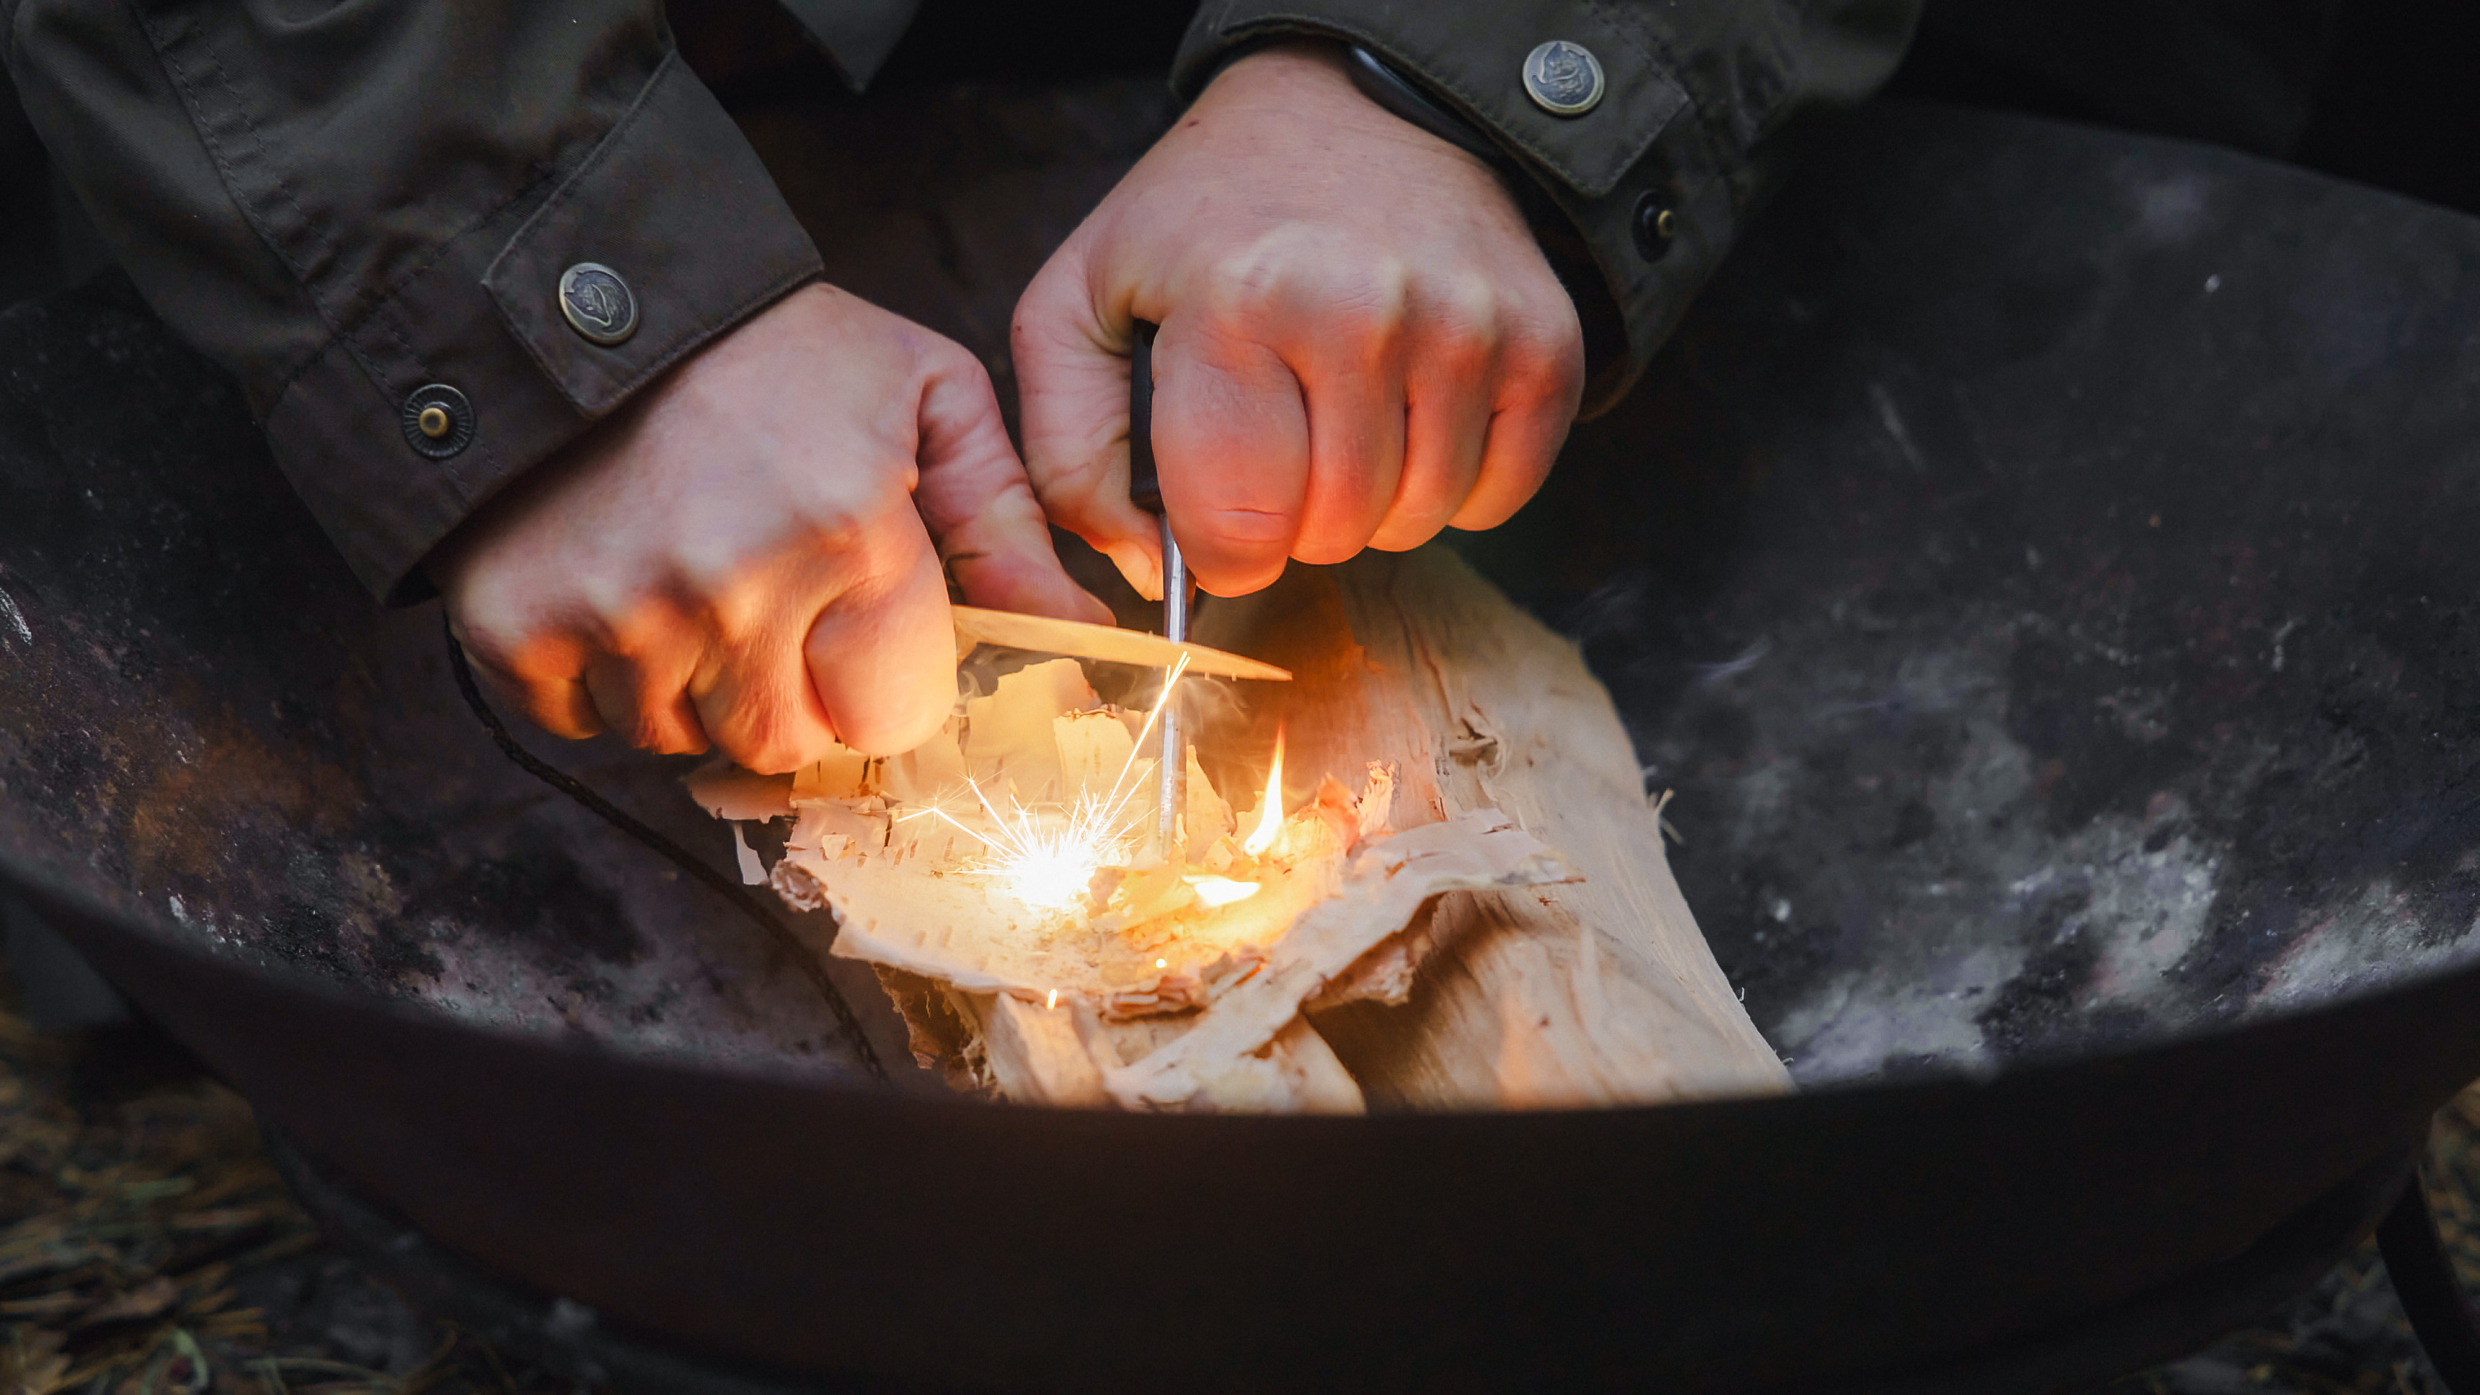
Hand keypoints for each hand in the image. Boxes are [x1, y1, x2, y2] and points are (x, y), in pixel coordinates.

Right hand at [434, 283, 1108, 770]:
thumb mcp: (922, 395)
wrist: (572, 291)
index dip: (879, 686)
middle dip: (787, 699)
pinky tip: (614, 590)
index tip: (860, 638)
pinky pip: (581, 722)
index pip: (892, 715)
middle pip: (785, 746)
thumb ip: (1005, 521)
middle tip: (770, 611)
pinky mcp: (519, 625)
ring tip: (689, 584)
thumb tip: (1081, 628)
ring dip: (691, 692)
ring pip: (679, 740)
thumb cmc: (770, 346)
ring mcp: (619, 614)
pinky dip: (598, 682)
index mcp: (847, 529)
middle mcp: (734, 587)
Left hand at [1013, 40, 1585, 599]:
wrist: (1357, 103)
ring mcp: (1466, 328)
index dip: (1217, 551)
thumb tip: (1141, 572)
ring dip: (1371, 505)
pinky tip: (1411, 413)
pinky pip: (1495, 499)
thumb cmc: (1208, 217)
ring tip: (1341, 416)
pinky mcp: (1543, 343)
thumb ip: (1068, 453)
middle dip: (1292, 521)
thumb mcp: (1083, 300)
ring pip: (1414, 525)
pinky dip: (1452, 486)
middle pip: (1330, 535)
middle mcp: (1362, 313)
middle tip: (1279, 441)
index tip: (1215, 511)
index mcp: (1238, 305)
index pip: (1239, 526)